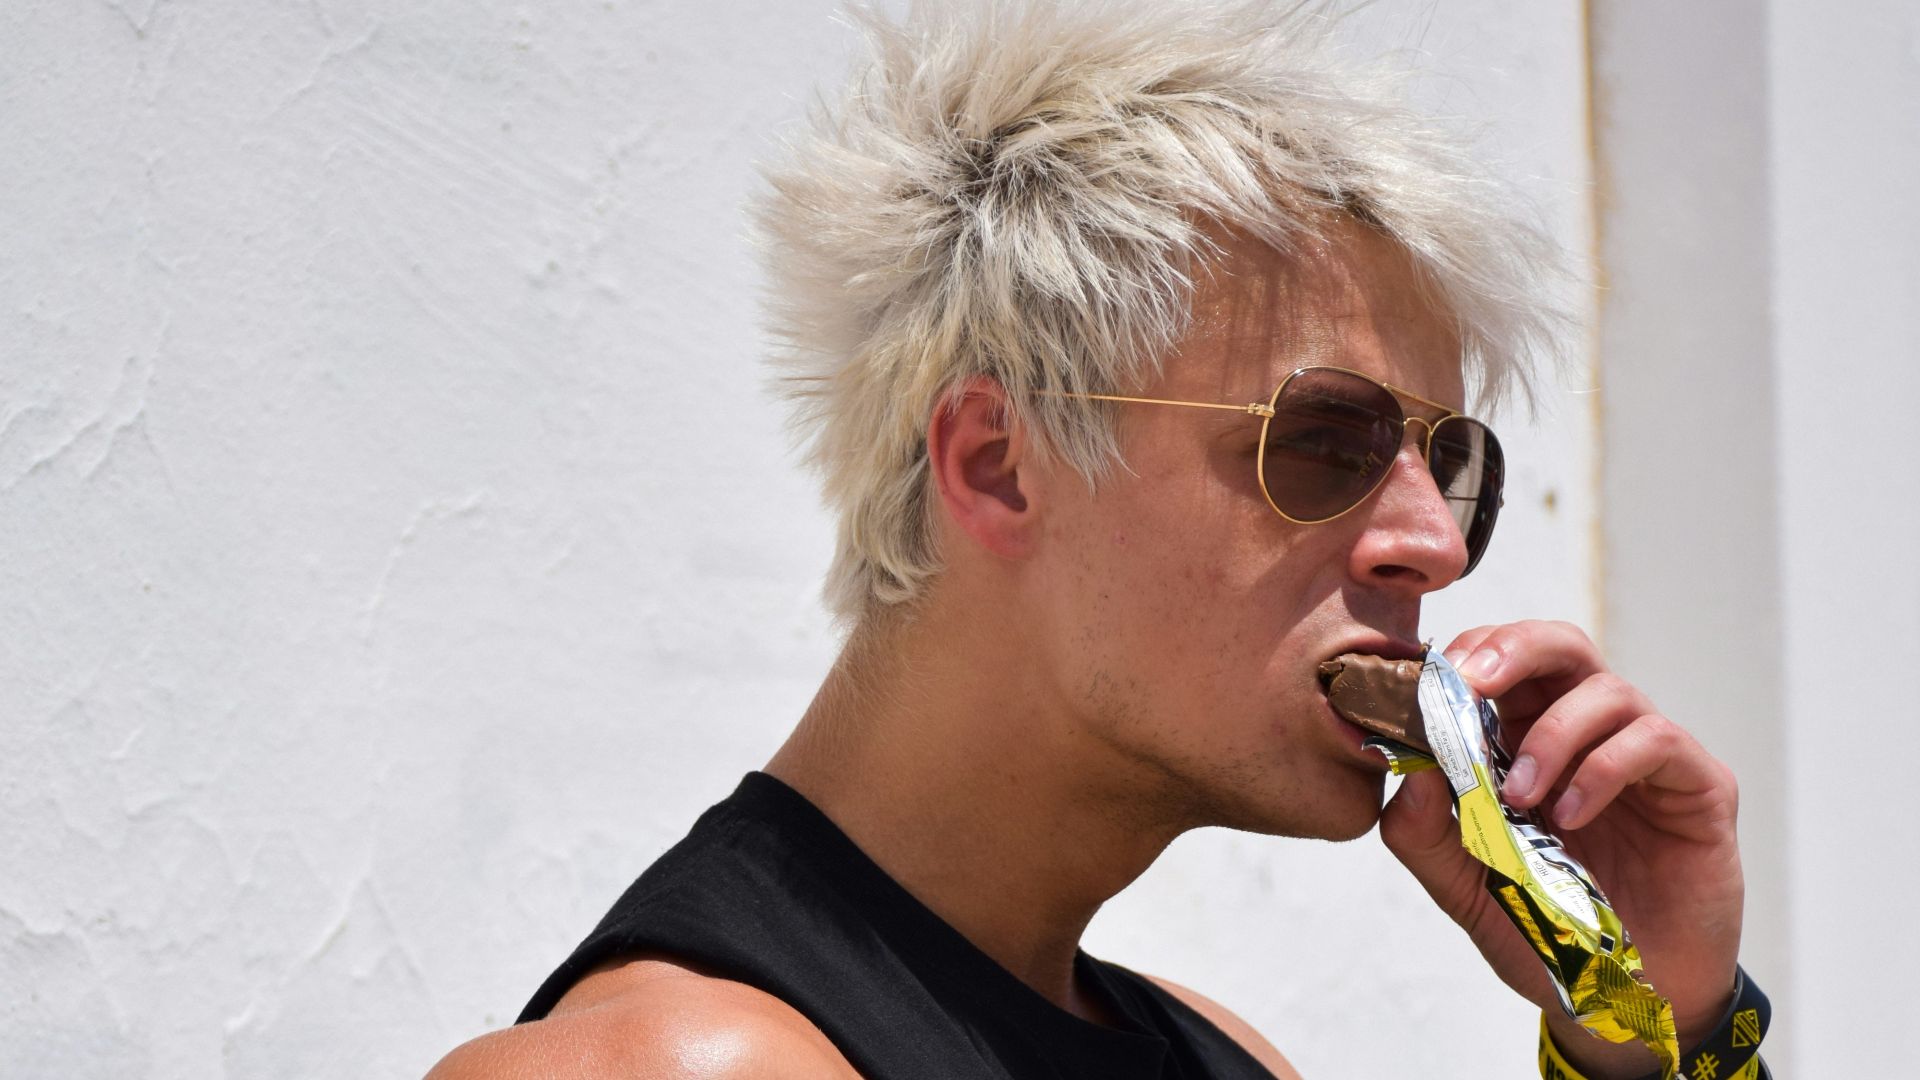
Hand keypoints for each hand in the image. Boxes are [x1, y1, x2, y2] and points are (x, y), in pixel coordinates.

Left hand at [1377, 620, 1742, 1078]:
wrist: (1627, 1000)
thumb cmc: (1548, 931)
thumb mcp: (1465, 888)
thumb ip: (1425, 835)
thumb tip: (1404, 774)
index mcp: (1527, 741)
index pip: (1501, 663)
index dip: (1467, 657)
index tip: (1430, 683)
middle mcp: (1589, 735)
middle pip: (1560, 646)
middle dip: (1512, 649)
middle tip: (1474, 682)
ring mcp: (1647, 756)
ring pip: (1607, 689)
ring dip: (1553, 734)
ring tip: (1521, 794)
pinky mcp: (1698, 785)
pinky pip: (1655, 739)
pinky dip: (1603, 768)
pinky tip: (1571, 817)